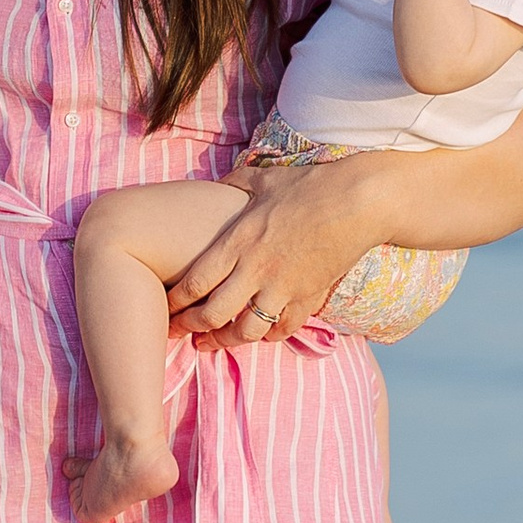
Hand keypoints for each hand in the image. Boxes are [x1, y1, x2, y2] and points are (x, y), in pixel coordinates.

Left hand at [165, 157, 381, 349]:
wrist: (357, 202)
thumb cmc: (308, 186)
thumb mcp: (262, 179)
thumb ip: (233, 184)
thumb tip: (216, 184)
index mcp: (238, 242)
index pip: (195, 283)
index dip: (176, 302)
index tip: (165, 307)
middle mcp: (256, 270)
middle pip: (213, 315)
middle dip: (191, 328)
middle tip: (178, 332)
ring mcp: (283, 288)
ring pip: (246, 331)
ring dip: (225, 341)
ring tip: (212, 343)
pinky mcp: (309, 298)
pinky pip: (283, 329)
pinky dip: (268, 336)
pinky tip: (259, 334)